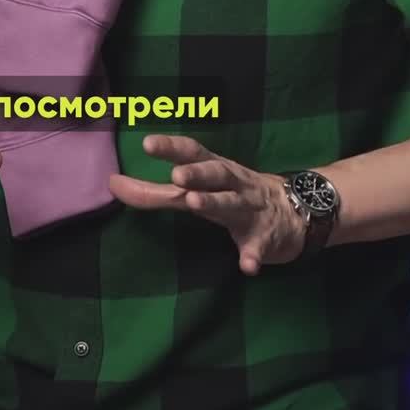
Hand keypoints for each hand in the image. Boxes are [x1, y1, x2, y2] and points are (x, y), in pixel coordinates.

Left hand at [108, 134, 306, 275]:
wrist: (297, 211)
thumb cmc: (234, 194)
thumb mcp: (198, 188)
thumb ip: (155, 192)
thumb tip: (112, 184)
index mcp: (215, 169)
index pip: (192, 153)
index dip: (171, 147)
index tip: (147, 144)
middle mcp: (233, 183)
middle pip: (215, 173)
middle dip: (197, 173)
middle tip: (176, 176)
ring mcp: (250, 209)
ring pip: (233, 204)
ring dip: (216, 203)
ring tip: (196, 203)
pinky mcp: (265, 238)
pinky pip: (259, 247)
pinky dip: (253, 256)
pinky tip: (247, 266)